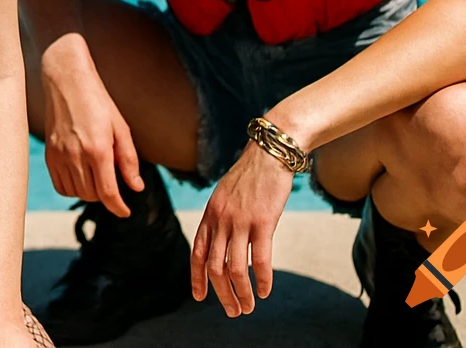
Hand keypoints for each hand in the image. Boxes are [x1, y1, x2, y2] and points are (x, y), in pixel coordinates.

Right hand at [40, 50, 141, 215]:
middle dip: (106, 197)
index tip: (125, 211)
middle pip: (92, 195)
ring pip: (76, 193)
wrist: (66, 81)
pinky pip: (60, 185)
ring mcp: (59, 155)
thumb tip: (136, 187)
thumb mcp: (120, 128)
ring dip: (89, 193)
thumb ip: (128, 160)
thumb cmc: (97, 101)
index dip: (118, 207)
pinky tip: (81, 177)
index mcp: (98, 149)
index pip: (108, 193)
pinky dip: (72, 188)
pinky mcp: (49, 154)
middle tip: (113, 184)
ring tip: (97, 178)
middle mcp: (76, 155)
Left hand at [190, 140, 294, 316]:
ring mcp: (240, 222)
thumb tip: (222, 241)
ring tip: (248, 308)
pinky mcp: (262, 222)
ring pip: (235, 268)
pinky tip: (264, 293)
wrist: (268, 153)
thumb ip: (221, 217)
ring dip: (240, 293)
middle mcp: (220, 220)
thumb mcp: (226, 195)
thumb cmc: (250, 175)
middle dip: (221, 293)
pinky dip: (261, 280)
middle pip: (214, 266)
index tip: (199, 297)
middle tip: (232, 312)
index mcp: (210, 215)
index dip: (196, 278)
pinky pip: (260, 259)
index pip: (196, 252)